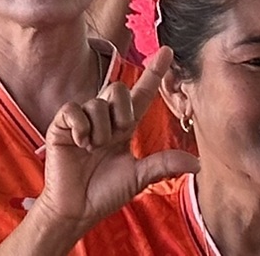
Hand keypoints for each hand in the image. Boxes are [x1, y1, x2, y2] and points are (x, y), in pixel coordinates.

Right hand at [32, 49, 198, 239]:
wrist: (77, 209)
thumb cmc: (105, 193)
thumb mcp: (138, 177)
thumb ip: (163, 165)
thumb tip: (197, 162)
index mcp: (124, 127)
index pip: (142, 94)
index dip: (154, 73)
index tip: (167, 51)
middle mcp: (104, 118)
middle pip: (118, 89)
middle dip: (121, 112)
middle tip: (115, 137)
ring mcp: (82, 119)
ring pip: (98, 102)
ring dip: (100, 131)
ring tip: (92, 150)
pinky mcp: (62, 124)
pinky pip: (75, 110)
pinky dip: (81, 128)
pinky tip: (79, 144)